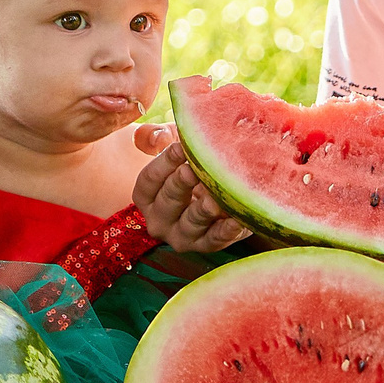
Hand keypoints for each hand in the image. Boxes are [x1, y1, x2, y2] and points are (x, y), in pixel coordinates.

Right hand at [132, 124, 251, 251]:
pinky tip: (236, 220)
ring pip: (190, 224)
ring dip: (202, 211)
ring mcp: (182, 236)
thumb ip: (160, 139)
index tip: (180, 147)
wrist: (218, 194)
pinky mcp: (207, 245)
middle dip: (180, 185)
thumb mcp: (175, 149)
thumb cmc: (192, 166)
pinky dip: (226, 231)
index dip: (163, 163)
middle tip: (192, 171)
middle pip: (167, 201)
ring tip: (214, 199)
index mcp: (147, 197)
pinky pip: (215, 240)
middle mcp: (159, 220)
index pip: (149, 180)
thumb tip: (158, 137)